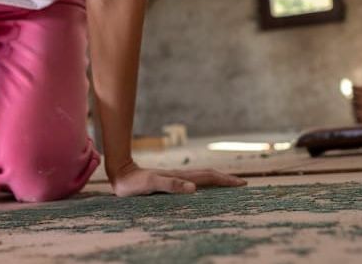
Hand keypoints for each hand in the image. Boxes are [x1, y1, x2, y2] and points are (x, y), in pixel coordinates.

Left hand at [110, 161, 246, 196]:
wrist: (120, 172)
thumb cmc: (132, 182)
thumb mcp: (151, 184)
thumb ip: (171, 184)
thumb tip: (194, 188)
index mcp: (180, 176)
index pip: (208, 176)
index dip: (225, 179)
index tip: (241, 183)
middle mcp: (180, 175)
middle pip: (209, 175)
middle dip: (226, 179)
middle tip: (242, 184)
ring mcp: (175, 177)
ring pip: (202, 177)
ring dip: (217, 180)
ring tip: (229, 185)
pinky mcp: (169, 181)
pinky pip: (192, 181)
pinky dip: (204, 184)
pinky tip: (204, 189)